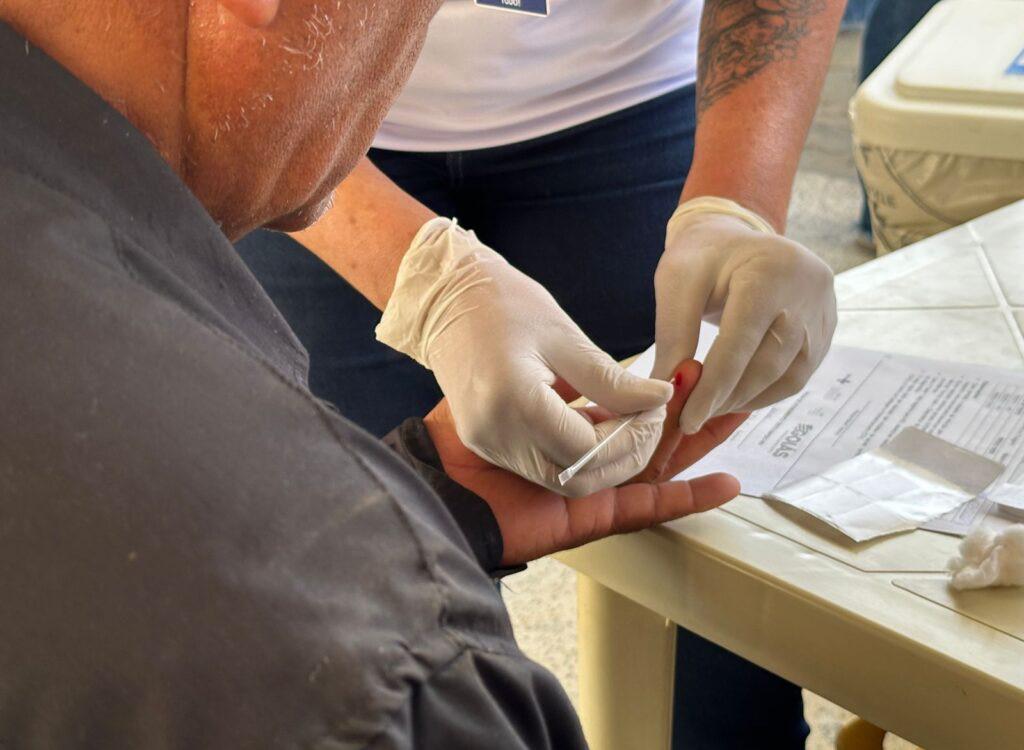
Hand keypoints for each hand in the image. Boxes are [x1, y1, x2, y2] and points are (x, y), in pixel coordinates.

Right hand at [378, 218, 672, 496]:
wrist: (444, 299)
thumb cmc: (503, 304)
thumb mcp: (565, 337)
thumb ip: (614, 380)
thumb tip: (660, 400)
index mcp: (513, 401)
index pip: (588, 448)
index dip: (631, 436)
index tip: (655, 408)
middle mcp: (495, 434)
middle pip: (575, 478)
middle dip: (622, 456)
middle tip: (648, 420)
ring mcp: (486, 443)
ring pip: (561, 478)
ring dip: (601, 456)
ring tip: (623, 416)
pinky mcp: (486, 442)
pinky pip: (541, 464)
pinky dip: (575, 450)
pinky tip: (592, 417)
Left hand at [423, 361, 743, 565]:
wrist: (431, 478)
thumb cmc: (466, 418)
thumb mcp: (530, 382)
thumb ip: (582, 383)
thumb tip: (635, 379)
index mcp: (564, 424)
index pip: (624, 409)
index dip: (658, 392)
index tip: (686, 367)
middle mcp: (581, 456)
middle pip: (649, 436)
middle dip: (690, 413)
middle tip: (730, 387)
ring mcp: (587, 488)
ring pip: (655, 465)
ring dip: (694, 442)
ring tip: (735, 413)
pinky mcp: (588, 517)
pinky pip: (641, 506)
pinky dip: (683, 498)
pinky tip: (724, 484)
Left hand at [653, 198, 836, 434]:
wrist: (735, 236)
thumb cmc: (701, 257)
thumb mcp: (677, 284)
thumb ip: (674, 336)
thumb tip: (669, 392)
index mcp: (769, 271)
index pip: (740, 343)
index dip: (713, 387)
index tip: (686, 419)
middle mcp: (807, 290)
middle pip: (767, 363)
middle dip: (727, 398)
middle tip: (692, 418)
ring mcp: (823, 310)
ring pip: (788, 376)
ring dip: (746, 400)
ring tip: (711, 408)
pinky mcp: (825, 328)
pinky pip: (798, 374)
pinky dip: (765, 392)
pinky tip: (736, 397)